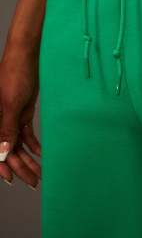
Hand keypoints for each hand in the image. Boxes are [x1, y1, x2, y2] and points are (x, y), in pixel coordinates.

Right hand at [0, 44, 40, 188]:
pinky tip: (42, 153)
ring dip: (29, 158)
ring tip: (41, 171)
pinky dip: (34, 144)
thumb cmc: (15, 74)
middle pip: (8, 151)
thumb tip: (0, 154)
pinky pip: (26, 134)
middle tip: (34, 181)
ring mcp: (10, 118)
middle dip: (21, 167)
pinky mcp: (21, 113)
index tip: (14, 181)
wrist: (28, 56)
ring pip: (18, 145)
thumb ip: (5, 129)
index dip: (2, 168)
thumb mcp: (10, 103)